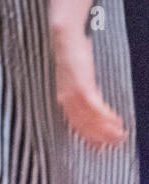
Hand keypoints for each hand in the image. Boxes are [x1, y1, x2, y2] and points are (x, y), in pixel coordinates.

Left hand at [52, 24, 127, 147]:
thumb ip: (81, 87)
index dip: (87, 136)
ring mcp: (73, 92)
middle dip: (100, 136)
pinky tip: (117, 121)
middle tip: (115, 144)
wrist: (65, 37)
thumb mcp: (74, 75)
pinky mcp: (82, 86)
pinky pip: (96, 108)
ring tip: (121, 135)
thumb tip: (93, 98)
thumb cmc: (72, 53)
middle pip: (83, 124)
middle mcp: (66, 97)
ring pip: (91, 119)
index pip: (75, 122)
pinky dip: (107, 117)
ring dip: (107, 129)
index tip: (98, 146)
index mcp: (63, 96)